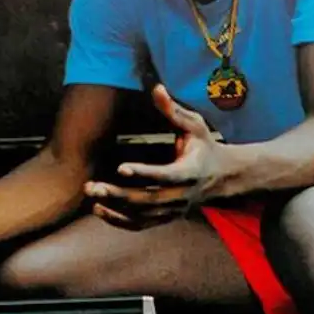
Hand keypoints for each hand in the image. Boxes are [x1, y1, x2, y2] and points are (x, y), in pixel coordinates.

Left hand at [84, 85, 227, 229]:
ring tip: (91, 194)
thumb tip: (156, 88)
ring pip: (141, 215)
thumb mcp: (196, 126)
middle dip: (119, 194)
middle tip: (93, 185)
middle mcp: (181, 195)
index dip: (144, 173)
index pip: (165, 175)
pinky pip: (140, 225)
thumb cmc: (205, 147)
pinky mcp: (165, 218)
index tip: (121, 168)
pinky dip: (118, 221)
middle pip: (147, 200)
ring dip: (114, 207)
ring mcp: (173, 210)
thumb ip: (174, 110)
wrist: (221, 178)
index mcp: (190, 172)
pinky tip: (98, 210)